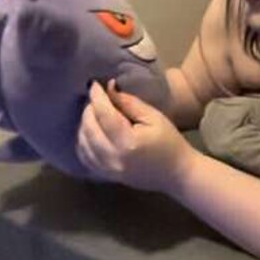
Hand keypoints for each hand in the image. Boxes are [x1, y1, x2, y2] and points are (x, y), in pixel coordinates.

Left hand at [76, 79, 196, 192]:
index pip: (104, 114)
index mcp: (128, 142)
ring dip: (84, 124)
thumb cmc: (170, 143)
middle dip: (89, 109)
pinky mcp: (106, 175)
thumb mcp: (154, 117)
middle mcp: (113, 158)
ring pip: (82, 143)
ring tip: (94, 113)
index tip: (93, 84)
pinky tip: (90, 131)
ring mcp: (107, 170)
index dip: (96, 97)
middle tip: (96, 97)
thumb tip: (109, 88)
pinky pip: (84, 157)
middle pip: (89, 128)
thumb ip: (129, 102)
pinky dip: (82, 141)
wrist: (177, 174)